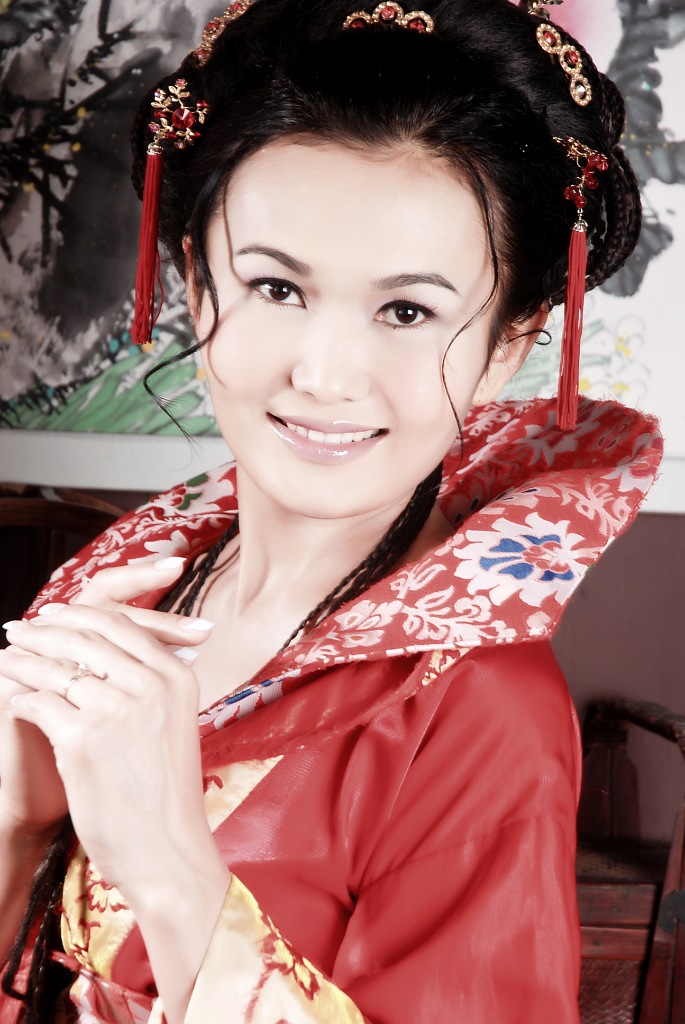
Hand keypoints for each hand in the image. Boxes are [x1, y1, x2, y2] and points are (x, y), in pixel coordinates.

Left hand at [0, 557, 208, 838]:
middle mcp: (151, 685)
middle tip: (20, 629)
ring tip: (7, 658)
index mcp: (177, 676)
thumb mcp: (176, 723)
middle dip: (45, 630)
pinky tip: (15, 700)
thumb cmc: (168, 793)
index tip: (55, 613)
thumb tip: (118, 651)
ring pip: (57, 666)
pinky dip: (22, 698)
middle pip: (86, 637)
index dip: (81, 614)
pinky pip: (39, 702)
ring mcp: (116, 710)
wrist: (167, 850)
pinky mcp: (82, 740)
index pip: (122, 624)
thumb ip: (155, 684)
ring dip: (25, 659)